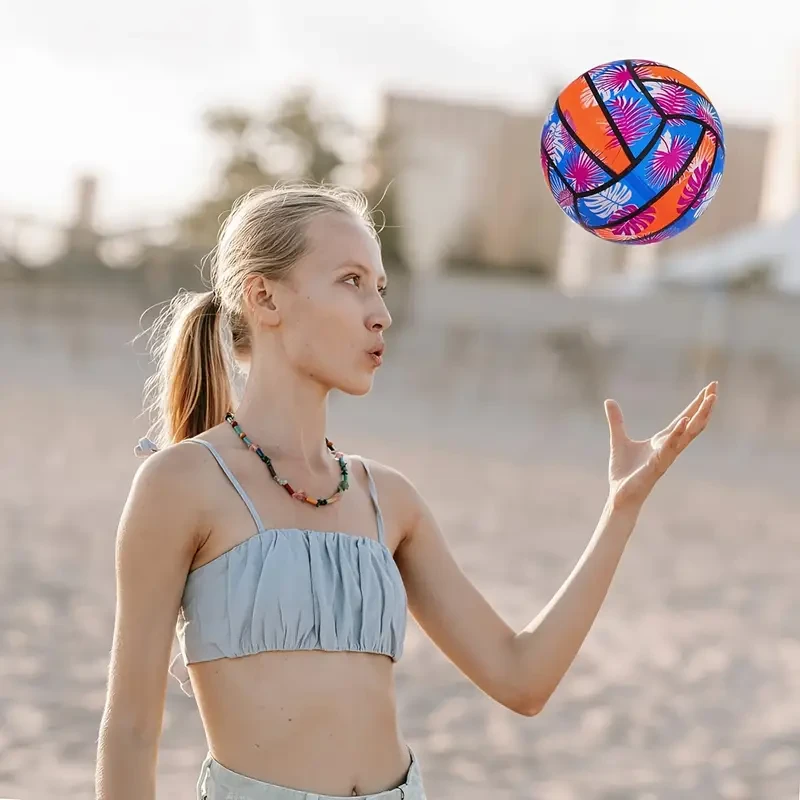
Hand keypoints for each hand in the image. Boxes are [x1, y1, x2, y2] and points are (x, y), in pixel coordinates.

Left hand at [604, 382, 717, 509]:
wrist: (620, 495)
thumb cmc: (624, 472)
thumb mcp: (619, 439)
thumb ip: (616, 421)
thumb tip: (609, 401)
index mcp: (663, 440)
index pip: (684, 418)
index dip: (696, 403)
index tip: (709, 388)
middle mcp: (669, 446)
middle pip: (693, 423)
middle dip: (705, 405)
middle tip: (715, 386)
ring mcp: (666, 455)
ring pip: (689, 433)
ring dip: (700, 416)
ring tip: (710, 399)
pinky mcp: (658, 465)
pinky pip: (670, 447)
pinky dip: (677, 434)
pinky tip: (683, 420)